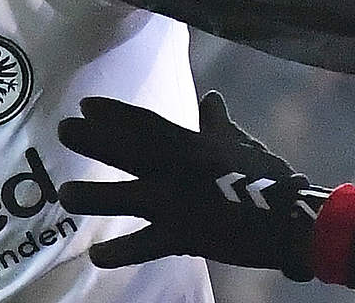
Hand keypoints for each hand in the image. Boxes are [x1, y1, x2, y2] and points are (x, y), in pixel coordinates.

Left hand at [57, 91, 328, 280]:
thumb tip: (210, 99)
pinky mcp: (186, 236)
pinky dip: (122, 252)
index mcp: (194, 145)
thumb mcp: (243, 145)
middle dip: (96, 140)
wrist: (291, 219)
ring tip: (65, 194)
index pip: (147, 124)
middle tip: (63, 129)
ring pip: (130, 197)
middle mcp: (181, 170)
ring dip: (97, 195)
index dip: (115, 113)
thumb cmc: (268, 179)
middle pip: (131, 151)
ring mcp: (181, 203)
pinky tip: (97, 256)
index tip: (85, 104)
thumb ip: (219, 124)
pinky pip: (147, 244)